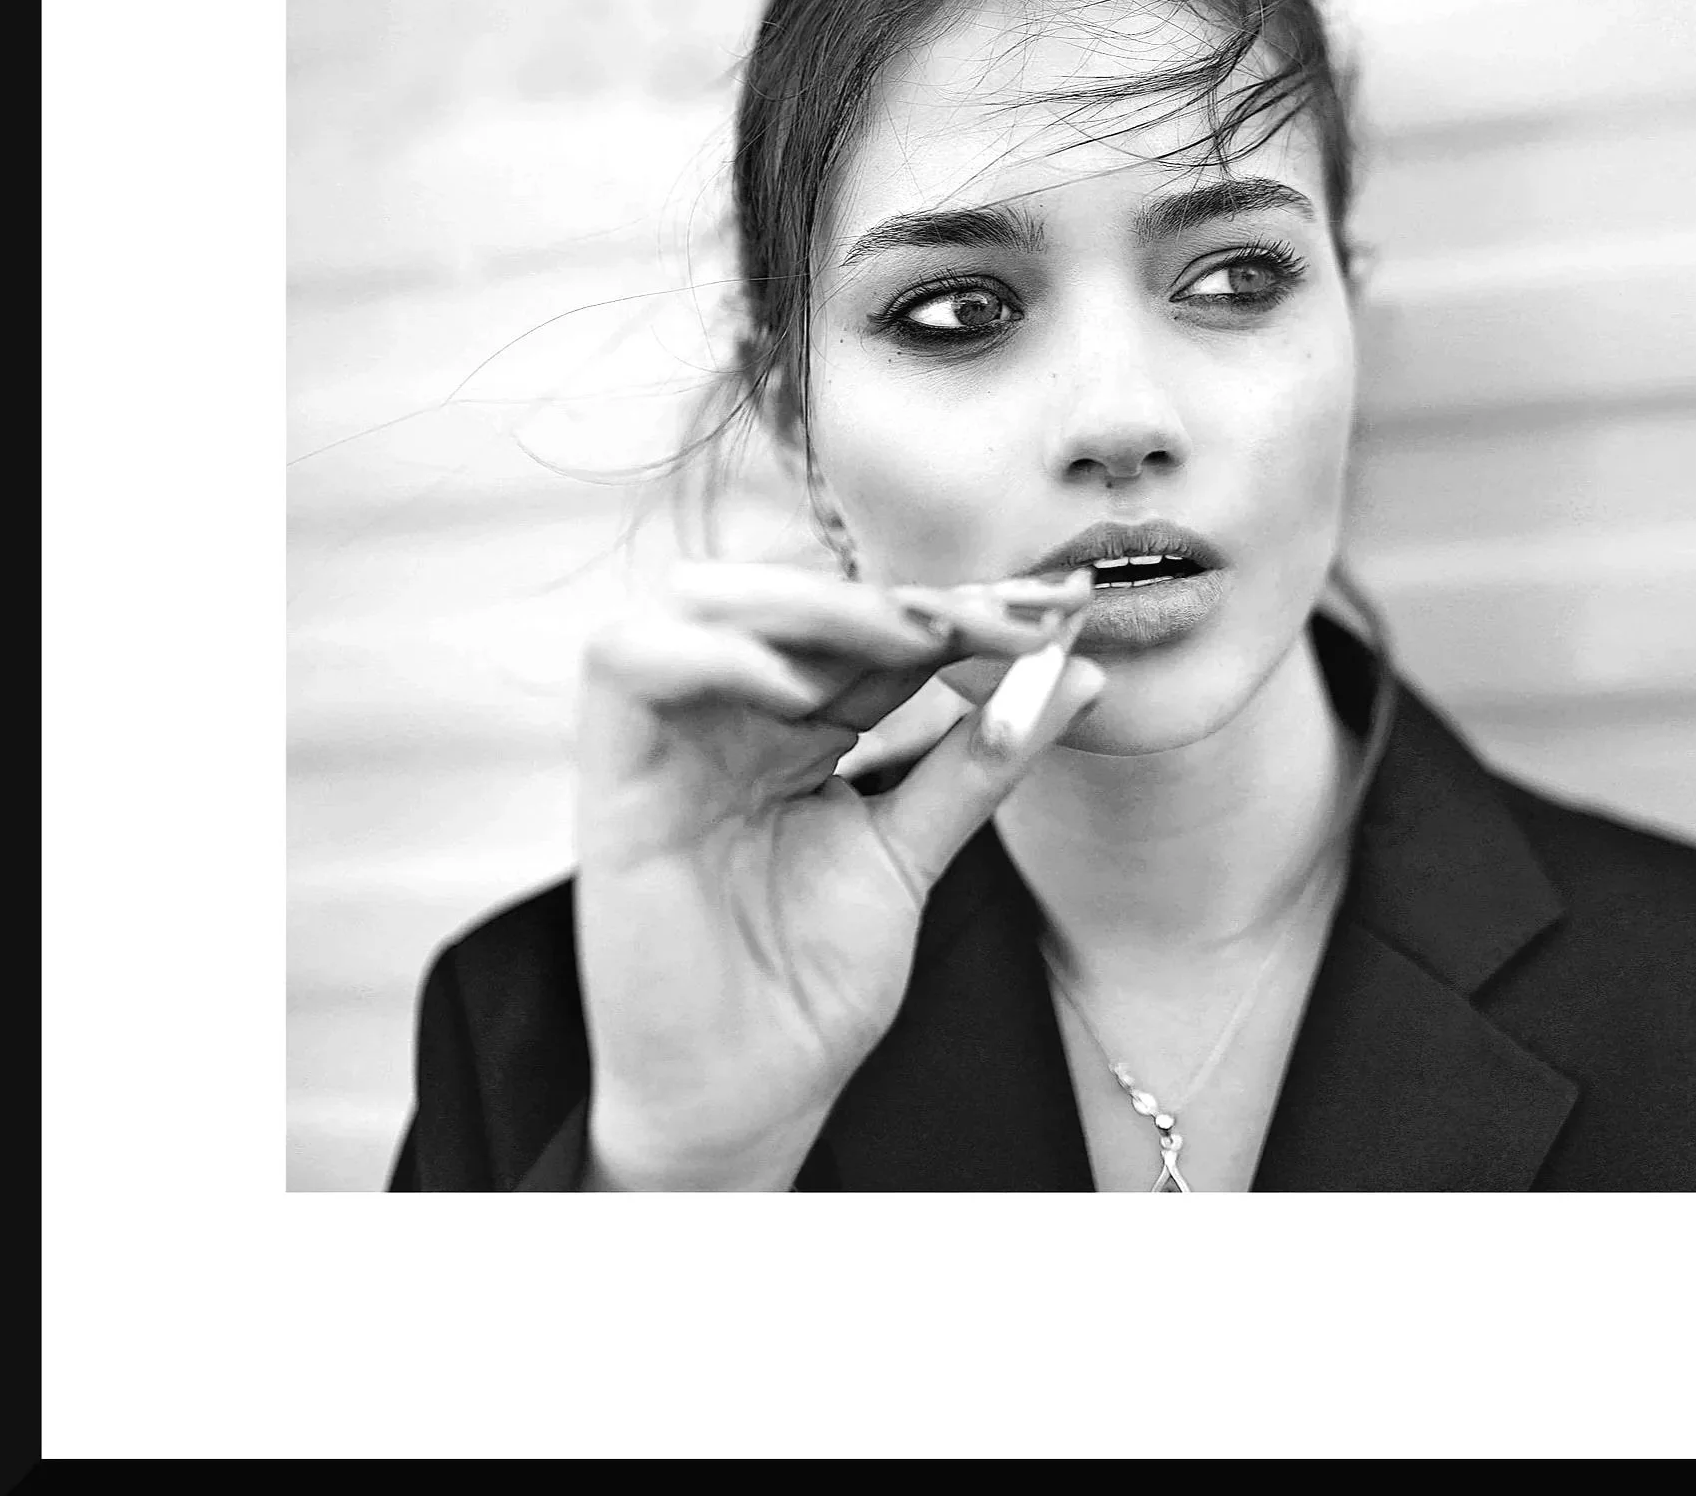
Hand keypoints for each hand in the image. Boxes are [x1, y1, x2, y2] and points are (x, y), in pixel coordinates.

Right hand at [572, 561, 1100, 1189]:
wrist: (742, 1099)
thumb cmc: (809, 986)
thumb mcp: (915, 853)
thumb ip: (984, 759)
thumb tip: (1082, 671)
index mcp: (799, 725)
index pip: (875, 630)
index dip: (962, 611)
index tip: (1055, 612)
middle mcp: (731, 716)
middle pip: (801, 599)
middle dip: (905, 596)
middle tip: (1002, 617)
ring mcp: (670, 740)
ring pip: (710, 601)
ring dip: (817, 605)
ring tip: (917, 637)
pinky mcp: (612, 778)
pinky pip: (626, 663)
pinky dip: (710, 653)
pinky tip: (796, 689)